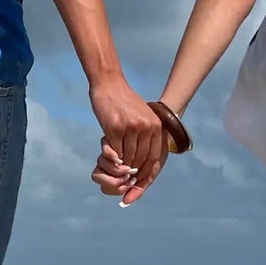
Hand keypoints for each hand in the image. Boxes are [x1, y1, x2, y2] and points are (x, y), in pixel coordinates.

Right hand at [88, 77, 164, 198]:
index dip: (147, 171)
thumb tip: (144, 158)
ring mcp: (131, 128)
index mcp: (156, 125)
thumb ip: (146, 134)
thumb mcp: (143, 115)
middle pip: (141, 159)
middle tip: (125, 178)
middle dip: (133, 171)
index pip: (154, 156)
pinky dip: (113, 158)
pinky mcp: (115, 128)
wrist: (109, 84)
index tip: (139, 180)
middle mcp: (146, 127)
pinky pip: (116, 151)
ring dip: (122, 166)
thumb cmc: (124, 101)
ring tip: (117, 168)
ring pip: (128, 157)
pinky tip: (111, 157)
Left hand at [91, 137, 164, 205]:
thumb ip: (139, 187)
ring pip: (100, 164)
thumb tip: (124, 202)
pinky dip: (112, 158)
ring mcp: (109, 150)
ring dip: (115, 171)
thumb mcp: (150, 171)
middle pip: (97, 176)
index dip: (114, 188)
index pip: (104, 187)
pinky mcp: (111, 137)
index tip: (131, 183)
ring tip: (129, 168)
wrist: (160, 131)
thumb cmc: (156, 153)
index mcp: (114, 174)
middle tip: (129, 177)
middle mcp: (108, 163)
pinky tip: (123, 158)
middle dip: (115, 182)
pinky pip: (105, 152)